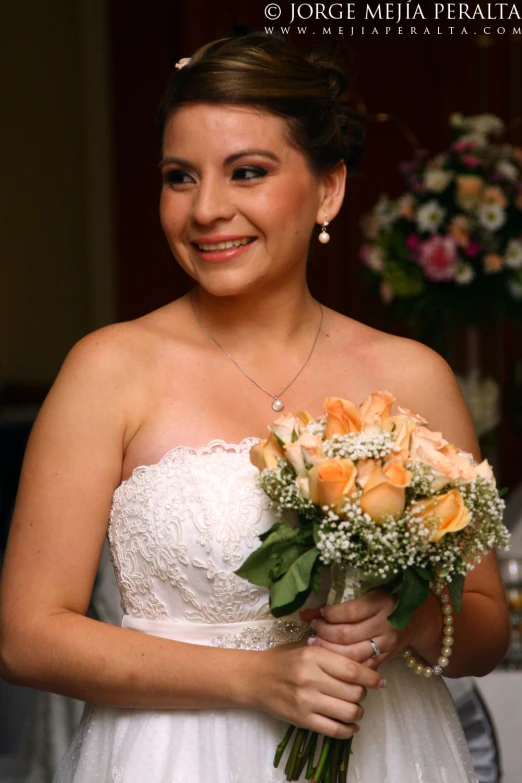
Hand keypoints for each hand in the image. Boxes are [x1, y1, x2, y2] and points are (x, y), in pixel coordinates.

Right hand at [250, 641, 384, 738]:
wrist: (254, 678)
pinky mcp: (302, 720)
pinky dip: (348, 730)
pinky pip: (334, 730)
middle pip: (353, 691)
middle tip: (360, 692)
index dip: (371, 677)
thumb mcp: (307, 647)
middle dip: (363, 694)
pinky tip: (350, 725)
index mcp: (313, 656)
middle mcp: (310, 678)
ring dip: (358, 712)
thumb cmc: (283, 659)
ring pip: (348, 712)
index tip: (379, 681)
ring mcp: (306, 701)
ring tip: (355, 708)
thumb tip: (364, 664)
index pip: (352, 670)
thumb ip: (332, 654)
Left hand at [299, 590, 403, 669]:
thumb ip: (338, 604)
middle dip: (325, 634)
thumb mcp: (366, 596)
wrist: (415, 618)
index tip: (318, 614)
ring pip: (353, 654)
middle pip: (348, 635)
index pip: (350, 612)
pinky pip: (361, 667)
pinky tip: (331, 661)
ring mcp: (386, 644)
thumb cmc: (385, 601)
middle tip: (312, 632)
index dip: (330, 614)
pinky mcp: (386, 659)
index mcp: (380, 603)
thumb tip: (304, 613)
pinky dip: (343, 666)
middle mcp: (385, 624)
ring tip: (316, 645)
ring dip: (330, 651)